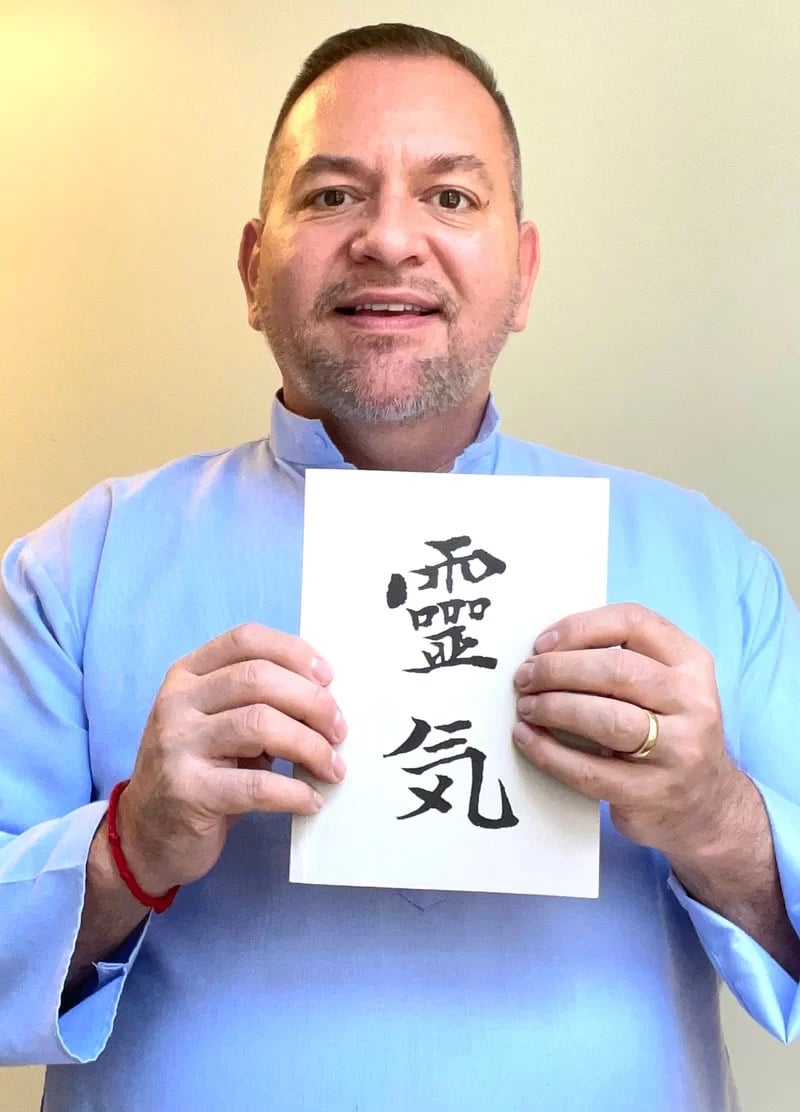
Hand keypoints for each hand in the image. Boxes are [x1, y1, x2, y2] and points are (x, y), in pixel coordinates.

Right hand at [117, 624, 345, 894]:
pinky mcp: (188, 792)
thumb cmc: (198, 771)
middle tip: (339, 730)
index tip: (329, 677)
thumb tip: (325, 698)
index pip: (246, 639)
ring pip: (260, 724)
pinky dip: (294, 792)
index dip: (294, 652)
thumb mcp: (217, 723)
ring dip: (310, 746)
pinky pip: (257, 784)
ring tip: (332, 767)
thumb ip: (256, 701)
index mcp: (187, 675)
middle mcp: (177, 702)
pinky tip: (310, 800)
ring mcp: (178, 745)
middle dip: (312, 701)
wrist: (147, 835)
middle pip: (259, 678)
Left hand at [512, 603, 742, 858]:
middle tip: (525, 678)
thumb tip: (547, 650)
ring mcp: (677, 752)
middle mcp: (692, 703)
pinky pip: (589, 770)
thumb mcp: (665, 686)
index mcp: (691, 664)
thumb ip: (623, 661)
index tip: (542, 643)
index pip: (634, 623)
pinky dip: (549, 753)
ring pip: (606, 719)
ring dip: (553, 707)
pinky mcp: (651, 794)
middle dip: (558, 670)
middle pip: (616, 671)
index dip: (580, 628)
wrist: (708, 807)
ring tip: (526, 707)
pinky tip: (527, 739)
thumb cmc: (669, 732)